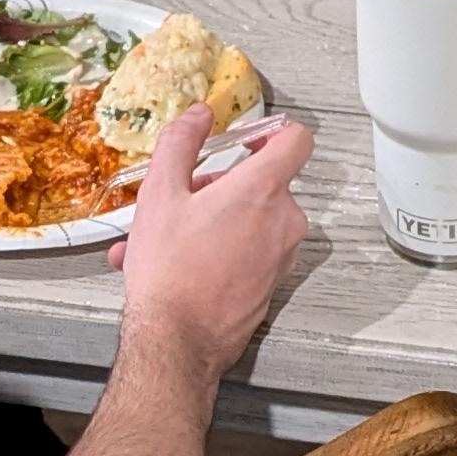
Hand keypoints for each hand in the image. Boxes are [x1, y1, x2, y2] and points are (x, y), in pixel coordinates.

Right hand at [104, 102, 316, 380]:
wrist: (177, 340)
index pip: (296, 140)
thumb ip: (181, 142)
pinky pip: (248, 253)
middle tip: (184, 198)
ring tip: (167, 237)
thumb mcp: (160, 192)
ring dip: (213, 220)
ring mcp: (281, 256)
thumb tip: (198, 115)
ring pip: (252, 220)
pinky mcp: (271, 284)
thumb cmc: (171, 272)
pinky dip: (218, 250)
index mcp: (262, 190)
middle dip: (221, 184)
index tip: (247, 139)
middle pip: (264, 183)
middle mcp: (282, 221)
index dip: (273, 132)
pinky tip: (178, 263)